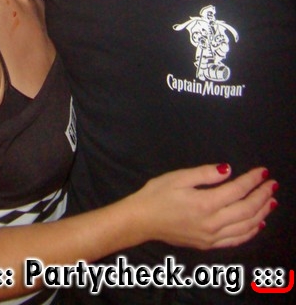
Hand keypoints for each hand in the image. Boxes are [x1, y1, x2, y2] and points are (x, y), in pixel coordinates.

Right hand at [131, 164, 276, 249]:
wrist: (142, 220)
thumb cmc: (157, 194)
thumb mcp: (178, 177)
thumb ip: (205, 173)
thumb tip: (228, 170)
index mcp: (205, 203)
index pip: (237, 190)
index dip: (252, 180)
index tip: (263, 172)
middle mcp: (212, 223)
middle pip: (246, 210)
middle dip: (262, 196)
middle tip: (272, 184)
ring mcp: (211, 237)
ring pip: (245, 227)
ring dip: (261, 213)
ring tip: (271, 201)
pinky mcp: (208, 245)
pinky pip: (236, 240)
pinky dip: (250, 232)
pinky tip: (257, 223)